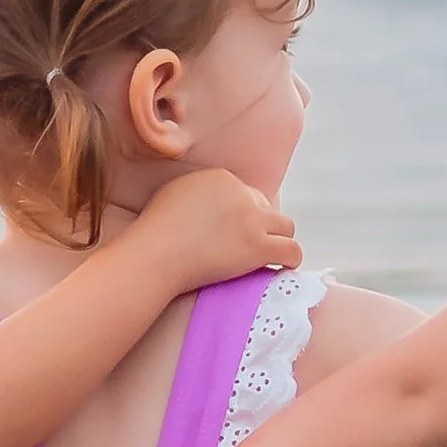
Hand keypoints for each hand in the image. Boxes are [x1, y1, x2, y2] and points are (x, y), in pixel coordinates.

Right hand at [120, 167, 298, 290]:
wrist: (156, 254)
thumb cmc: (155, 231)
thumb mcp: (174, 193)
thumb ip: (198, 192)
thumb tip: (209, 203)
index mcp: (221, 178)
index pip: (246, 194)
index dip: (242, 215)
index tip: (233, 232)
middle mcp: (241, 194)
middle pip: (266, 208)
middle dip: (260, 226)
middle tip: (247, 247)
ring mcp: (252, 220)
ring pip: (286, 227)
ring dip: (278, 240)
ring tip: (271, 256)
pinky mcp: (259, 246)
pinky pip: (292, 250)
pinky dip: (290, 260)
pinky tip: (281, 268)